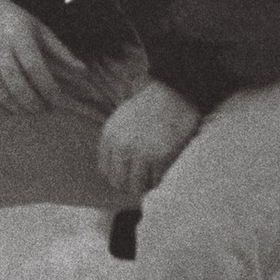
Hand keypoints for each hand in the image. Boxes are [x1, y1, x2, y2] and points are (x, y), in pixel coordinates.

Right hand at [0, 0, 89, 111]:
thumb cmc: (18, 23)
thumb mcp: (41, 30)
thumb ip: (61, 51)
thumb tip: (83, 71)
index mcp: (19, 37)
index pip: (35, 68)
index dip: (48, 87)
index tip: (58, 100)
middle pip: (17, 84)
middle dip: (33, 102)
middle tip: (44, 109)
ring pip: (1, 93)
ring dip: (18, 107)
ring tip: (30, 109)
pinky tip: (11, 107)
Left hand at [96, 81, 202, 201]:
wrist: (175, 93)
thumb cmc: (151, 105)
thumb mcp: (122, 117)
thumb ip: (116, 140)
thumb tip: (116, 167)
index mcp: (110, 135)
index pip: (105, 170)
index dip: (117, 174)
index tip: (128, 174)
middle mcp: (121, 145)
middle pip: (117, 182)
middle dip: (129, 184)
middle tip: (141, 181)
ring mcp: (140, 153)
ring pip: (136, 186)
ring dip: (145, 185)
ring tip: (153, 178)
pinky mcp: (160, 157)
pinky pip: (156, 180)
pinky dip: (160, 178)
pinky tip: (164, 169)